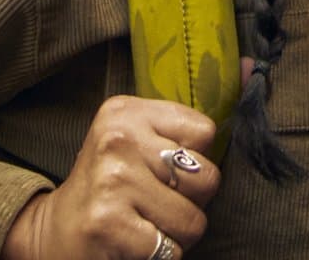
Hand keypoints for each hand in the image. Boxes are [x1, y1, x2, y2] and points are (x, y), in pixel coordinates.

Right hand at [4, 94, 220, 259]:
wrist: (54, 231)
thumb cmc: (110, 184)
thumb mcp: (140, 138)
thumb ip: (192, 115)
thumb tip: (253, 67)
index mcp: (127, 111)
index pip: (205, 132)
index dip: (195, 161)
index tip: (163, 169)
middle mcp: (118, 139)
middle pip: (206, 179)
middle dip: (191, 202)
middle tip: (155, 203)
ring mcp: (112, 181)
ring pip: (193, 221)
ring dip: (176, 234)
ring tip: (146, 223)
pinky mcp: (109, 224)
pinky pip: (171, 249)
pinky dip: (160, 255)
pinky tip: (133, 242)